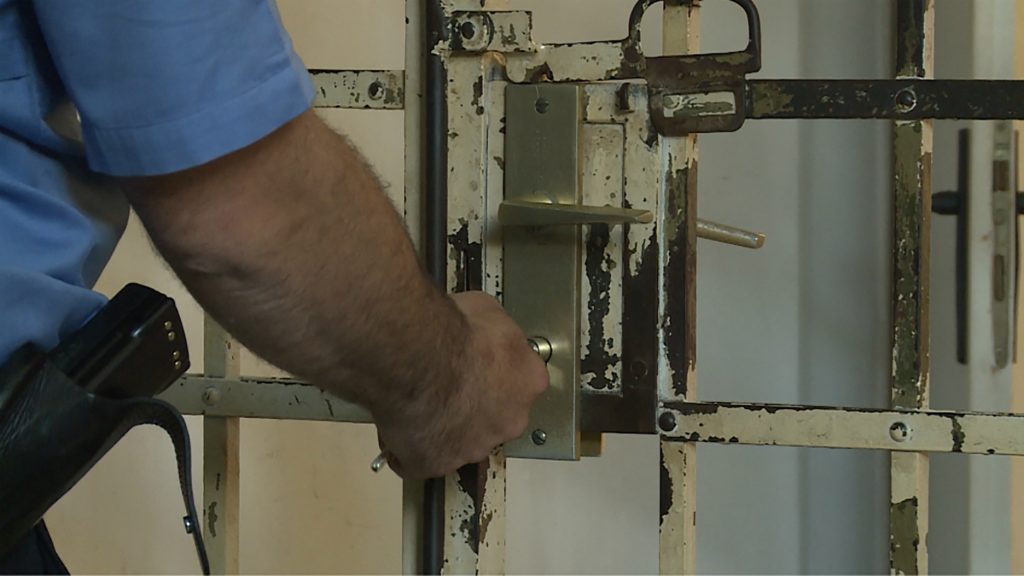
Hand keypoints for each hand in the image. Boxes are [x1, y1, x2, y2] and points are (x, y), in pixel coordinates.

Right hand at [375, 292, 548, 478]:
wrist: (416, 356)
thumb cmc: (454, 328)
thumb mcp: (486, 309)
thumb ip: (491, 329)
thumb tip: (480, 327)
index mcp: (528, 380)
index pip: (519, 382)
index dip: (494, 372)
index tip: (475, 363)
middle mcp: (510, 421)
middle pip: (494, 417)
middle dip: (472, 404)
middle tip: (443, 383)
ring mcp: (474, 448)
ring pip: (460, 441)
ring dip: (442, 426)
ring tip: (415, 402)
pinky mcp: (436, 464)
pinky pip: (420, 461)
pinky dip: (407, 449)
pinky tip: (396, 429)